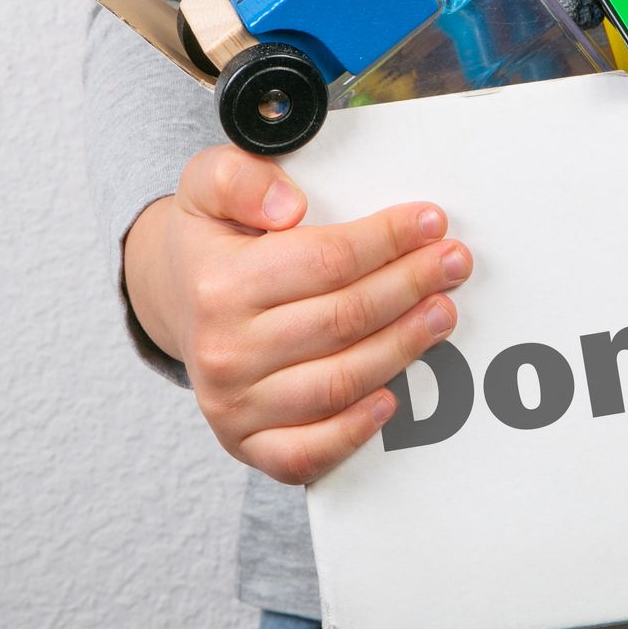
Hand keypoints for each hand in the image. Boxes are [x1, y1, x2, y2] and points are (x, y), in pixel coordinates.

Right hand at [124, 145, 469, 483]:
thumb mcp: (208, 183)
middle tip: (453, 263)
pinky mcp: (247, 443)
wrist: (173, 302)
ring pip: (340, 381)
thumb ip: (240, 178)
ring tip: (442, 313)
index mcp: (219, 285)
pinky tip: (394, 398)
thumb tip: (289, 205)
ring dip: (403, 347)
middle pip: (344, 319)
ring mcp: (234, 404)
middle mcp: (223, 351)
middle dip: (410, 286)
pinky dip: (355, 429)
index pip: (325, 261)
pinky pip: (309, 451)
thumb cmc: (210, 243)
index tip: (430, 223)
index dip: (387, 240)